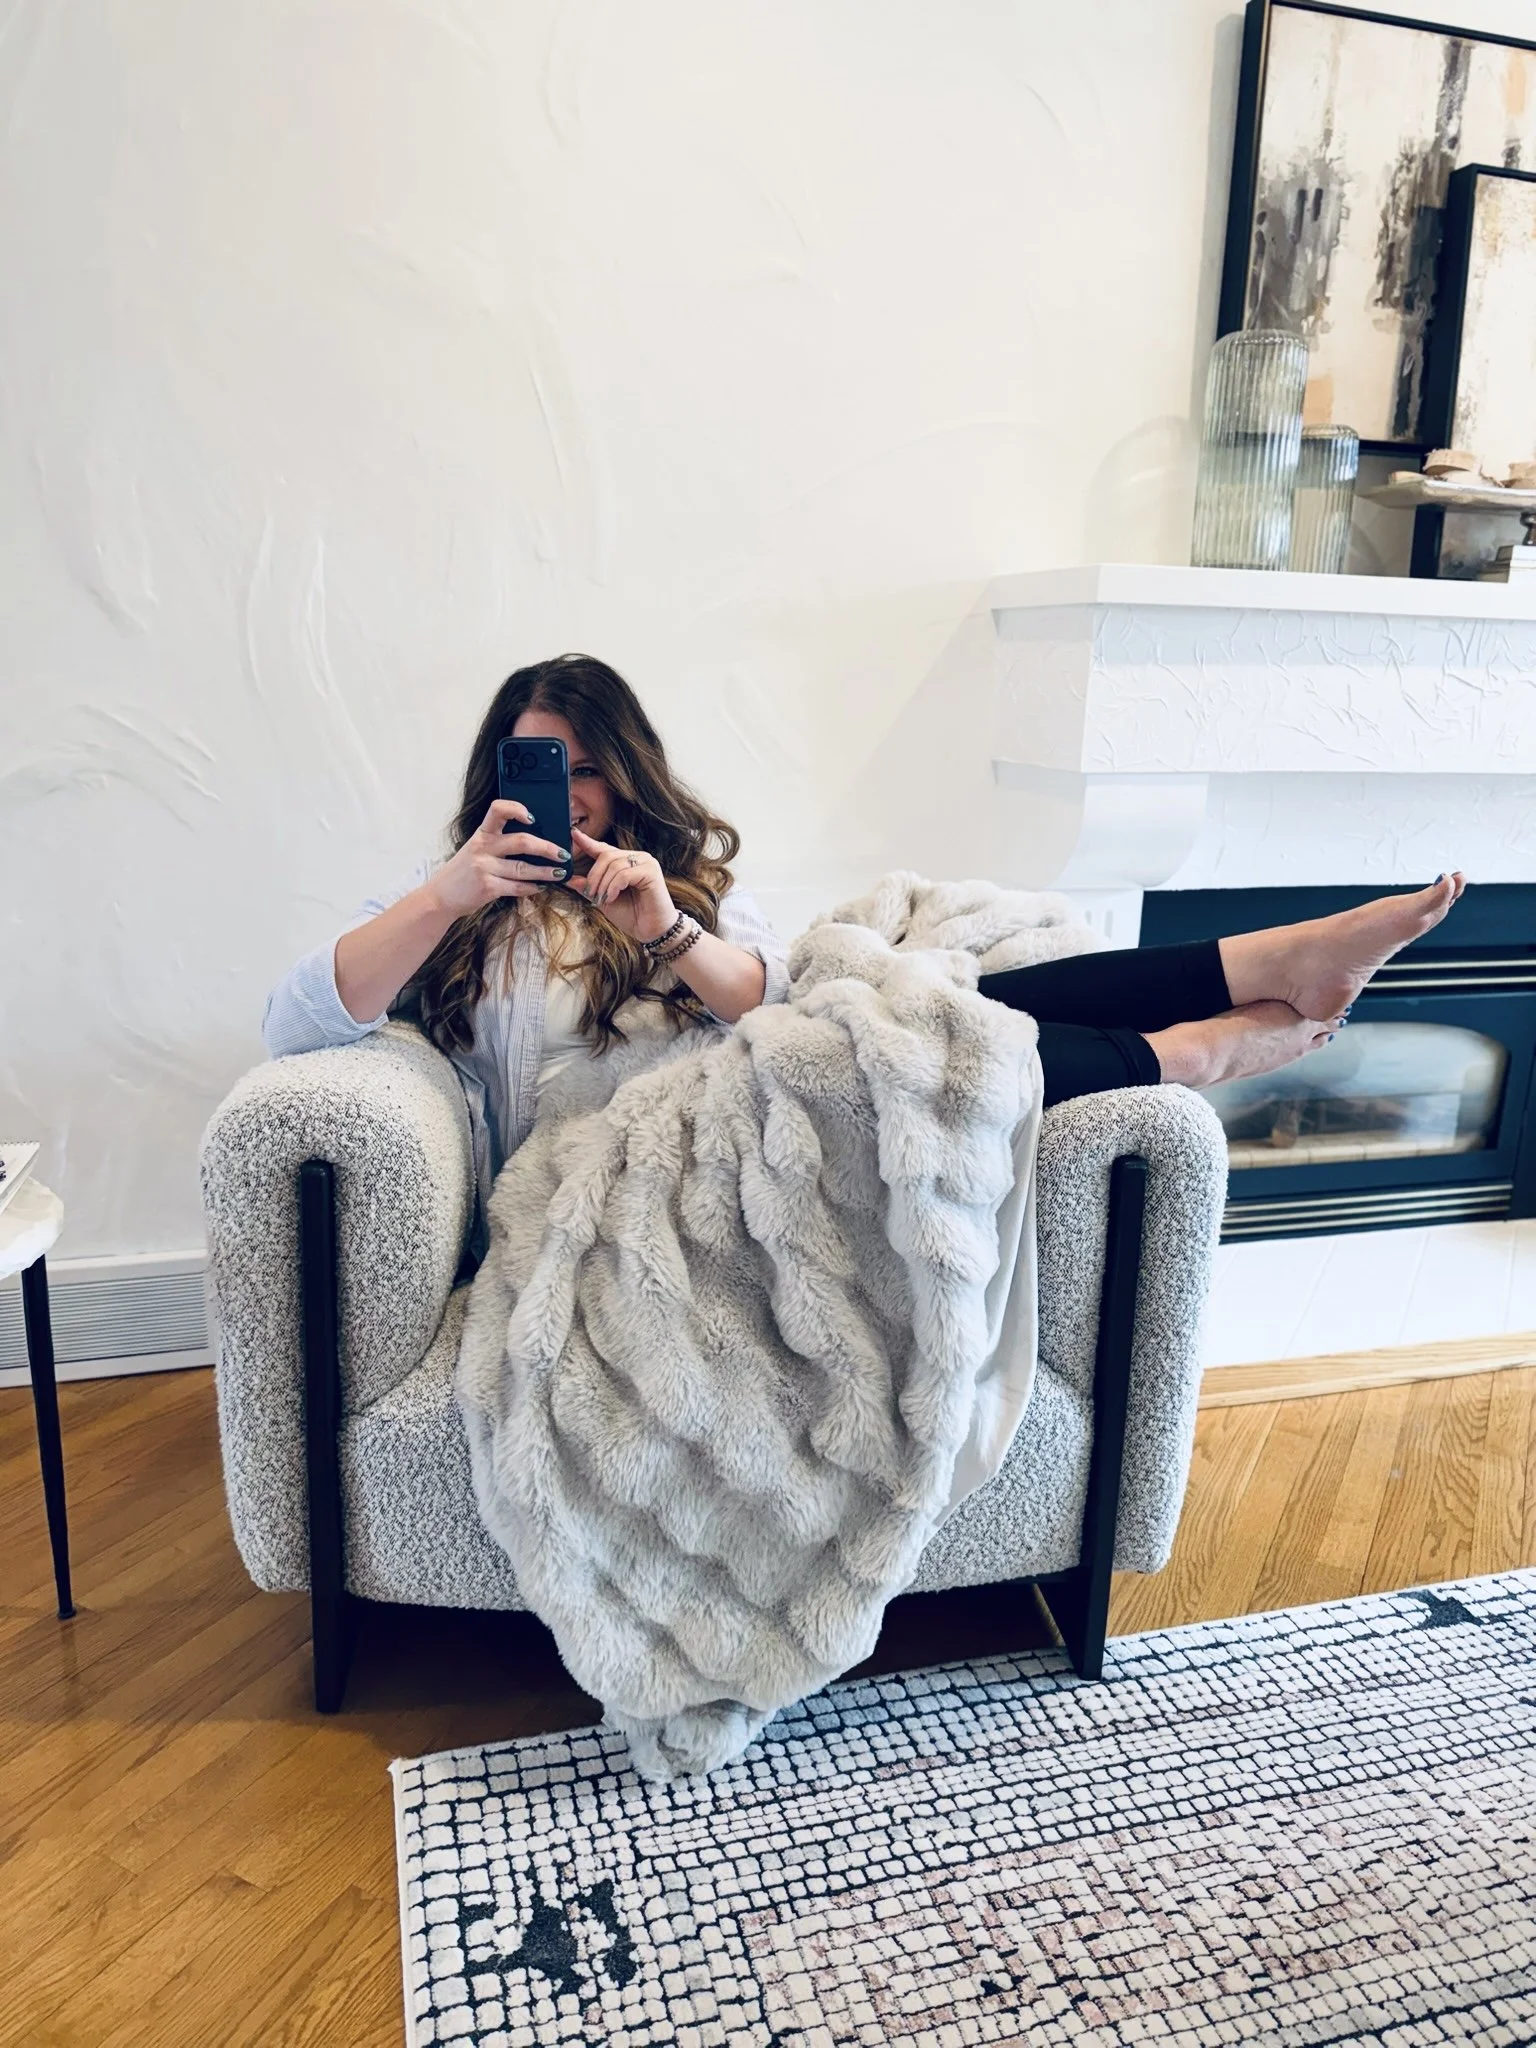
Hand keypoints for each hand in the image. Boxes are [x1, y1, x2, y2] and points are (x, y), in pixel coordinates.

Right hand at [426, 799, 570, 920]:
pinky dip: (531, 888)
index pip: (497, 810)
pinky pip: (517, 887)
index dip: (517, 809)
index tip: (533, 817)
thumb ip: (498, 844)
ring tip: (559, 873)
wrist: (440, 897)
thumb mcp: (475, 850)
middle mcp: (482, 848)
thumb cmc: (463, 872)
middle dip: (546, 847)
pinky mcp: (487, 887)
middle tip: (563, 853)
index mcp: (481, 834)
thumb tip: (534, 844)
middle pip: (521, 841)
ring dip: (545, 871)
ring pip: (523, 868)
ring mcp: (484, 868)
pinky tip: (539, 887)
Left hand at [568, 828, 676, 940]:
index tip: (573, 835)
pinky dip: (613, 887)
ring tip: (603, 899)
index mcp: (626, 862)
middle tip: (591, 894)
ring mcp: (646, 862)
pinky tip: (612, 897)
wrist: (651, 931)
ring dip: (603, 884)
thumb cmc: (631, 915)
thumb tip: (569, 879)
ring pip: (613, 865)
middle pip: (606, 856)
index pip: (604, 849)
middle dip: (593, 876)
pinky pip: (624, 874)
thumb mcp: (603, 900)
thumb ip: (588, 888)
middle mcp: (637, 858)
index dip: (588, 842)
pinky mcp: (651, 871)